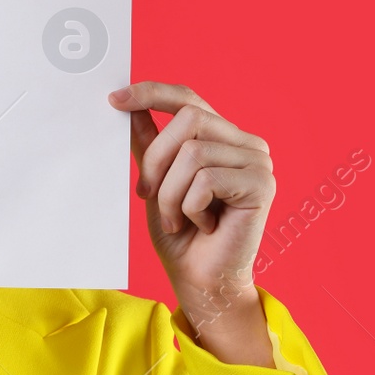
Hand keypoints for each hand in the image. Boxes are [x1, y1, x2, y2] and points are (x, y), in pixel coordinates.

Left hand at [108, 81, 276, 360]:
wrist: (201, 281)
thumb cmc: (181, 235)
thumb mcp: (156, 182)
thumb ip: (148, 144)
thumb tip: (128, 106)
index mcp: (222, 137)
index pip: (187, 98)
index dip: (151, 93)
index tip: (113, 99)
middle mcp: (245, 143)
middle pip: (187, 119)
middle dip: (155, 160)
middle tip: (147, 195)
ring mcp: (257, 162)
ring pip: (193, 153)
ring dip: (170, 193)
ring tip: (177, 219)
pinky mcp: (261, 184)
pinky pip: (206, 180)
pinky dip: (189, 207)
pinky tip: (202, 225)